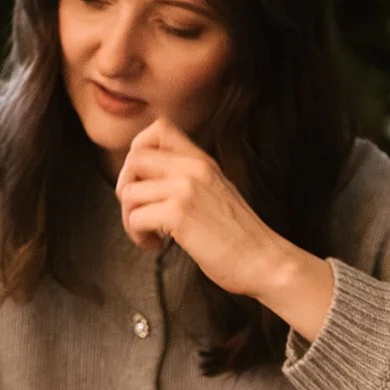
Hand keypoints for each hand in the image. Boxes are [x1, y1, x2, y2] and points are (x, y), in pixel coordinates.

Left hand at [115, 117, 288, 299]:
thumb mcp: (217, 192)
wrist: (263, 261)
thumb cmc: (240, 237)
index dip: (138, 150)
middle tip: (139, 212)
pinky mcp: (179, 215)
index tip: (142, 180)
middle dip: (126, 188)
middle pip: (134, 158)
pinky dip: (138, 236)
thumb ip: (189, 179)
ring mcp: (186, 189)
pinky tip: (156, 246)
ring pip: (129, 193)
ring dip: (130, 219)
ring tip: (150, 235)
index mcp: (202, 161)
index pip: (159, 128)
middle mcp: (194, 168)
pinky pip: (135, 218)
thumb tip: (148, 182)